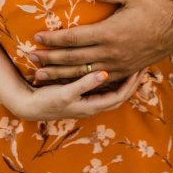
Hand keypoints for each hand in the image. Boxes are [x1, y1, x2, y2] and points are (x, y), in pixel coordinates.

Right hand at [15, 69, 143, 120]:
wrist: (28, 105)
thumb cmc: (46, 100)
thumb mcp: (65, 93)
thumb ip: (85, 84)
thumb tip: (104, 73)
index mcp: (92, 106)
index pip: (120, 95)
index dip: (132, 83)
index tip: (141, 68)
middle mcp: (93, 106)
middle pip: (120, 95)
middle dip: (132, 82)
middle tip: (143, 65)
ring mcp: (88, 101)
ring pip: (113, 91)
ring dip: (124, 80)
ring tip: (134, 66)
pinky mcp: (82, 96)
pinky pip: (104, 89)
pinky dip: (113, 79)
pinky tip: (115, 69)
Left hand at [31, 0, 172, 82]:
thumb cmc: (155, 8)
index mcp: (109, 33)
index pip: (73, 38)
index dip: (53, 39)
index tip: (37, 37)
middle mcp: (110, 53)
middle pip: (72, 59)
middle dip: (49, 59)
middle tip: (30, 58)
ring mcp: (117, 65)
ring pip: (81, 73)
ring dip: (59, 74)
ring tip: (41, 76)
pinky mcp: (124, 72)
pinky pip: (96, 79)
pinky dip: (79, 81)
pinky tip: (70, 83)